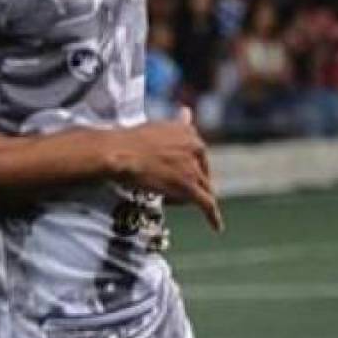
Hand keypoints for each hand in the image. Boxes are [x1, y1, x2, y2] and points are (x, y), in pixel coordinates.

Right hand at [111, 109, 222, 231]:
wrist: (120, 153)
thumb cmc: (131, 140)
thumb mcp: (158, 126)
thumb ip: (177, 123)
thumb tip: (188, 110)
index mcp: (189, 131)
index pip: (196, 154)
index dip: (185, 165)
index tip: (173, 171)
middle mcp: (197, 147)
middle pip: (201, 172)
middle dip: (190, 181)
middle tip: (169, 188)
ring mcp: (194, 168)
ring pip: (201, 188)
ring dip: (189, 196)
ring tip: (169, 199)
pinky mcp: (190, 187)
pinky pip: (207, 204)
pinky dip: (213, 216)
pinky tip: (216, 227)